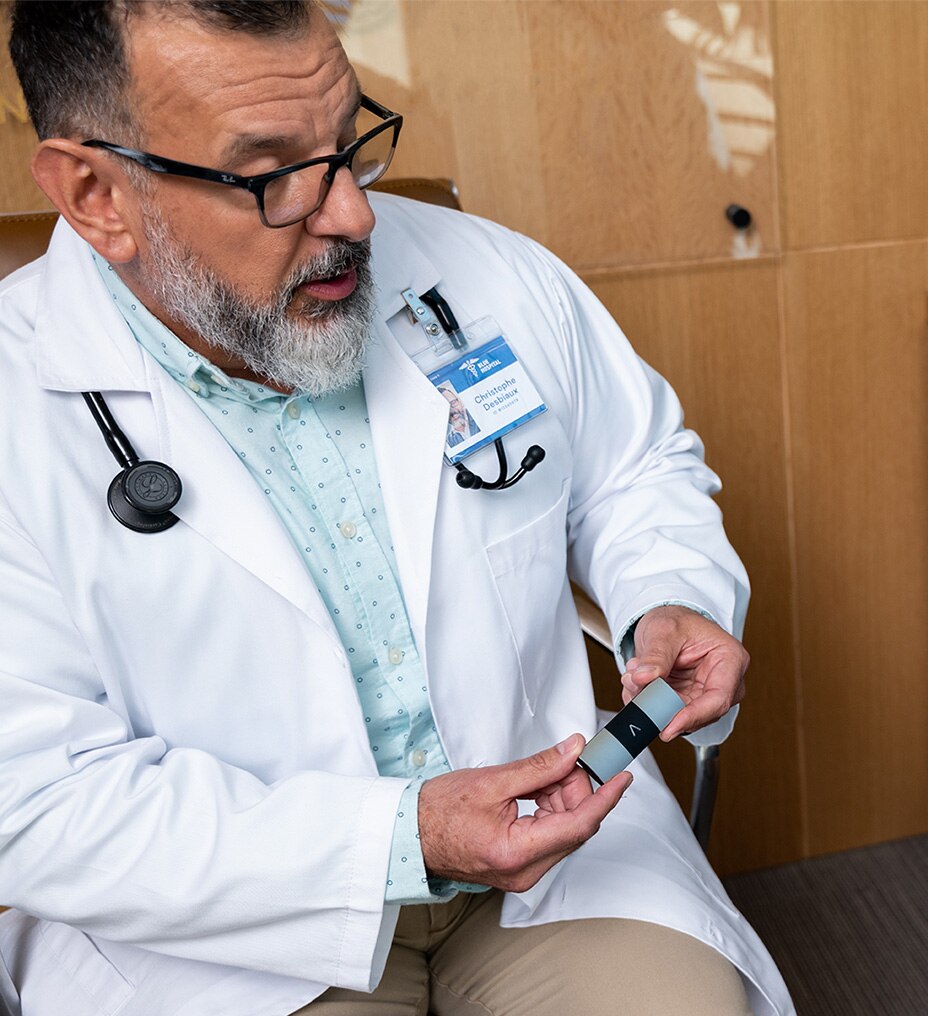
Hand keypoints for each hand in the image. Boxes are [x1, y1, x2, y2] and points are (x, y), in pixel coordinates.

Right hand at [418, 734, 630, 892]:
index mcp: (517, 853)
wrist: (411, 833)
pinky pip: (549, 837)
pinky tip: (536, 791)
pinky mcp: (519, 869)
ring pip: (564, 831)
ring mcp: (522, 875)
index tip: (622, 777)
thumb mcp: (492, 780)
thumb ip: (539, 767)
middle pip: (574, 827)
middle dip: (576, 790)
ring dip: (561, 799)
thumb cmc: (439, 810)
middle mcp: (525, 872)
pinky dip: (550, 810)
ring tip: (540, 775)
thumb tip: (574, 751)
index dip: (605, 798)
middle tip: (565, 760)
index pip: (579, 825)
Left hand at [622, 605, 748, 739]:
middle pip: (698, 712)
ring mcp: (704, 693)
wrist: (667, 623)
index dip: (693, 716)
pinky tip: (636, 683)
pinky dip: (647, 701)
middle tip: (636, 691)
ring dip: (650, 702)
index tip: (668, 727)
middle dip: (662, 707)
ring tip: (633, 678)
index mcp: (730, 659)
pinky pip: (666, 713)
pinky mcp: (687, 701)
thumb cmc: (676, 620)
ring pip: (678, 715)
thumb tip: (643, 678)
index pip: (719, 699)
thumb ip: (655, 655)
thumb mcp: (664, 630)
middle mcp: (722, 681)